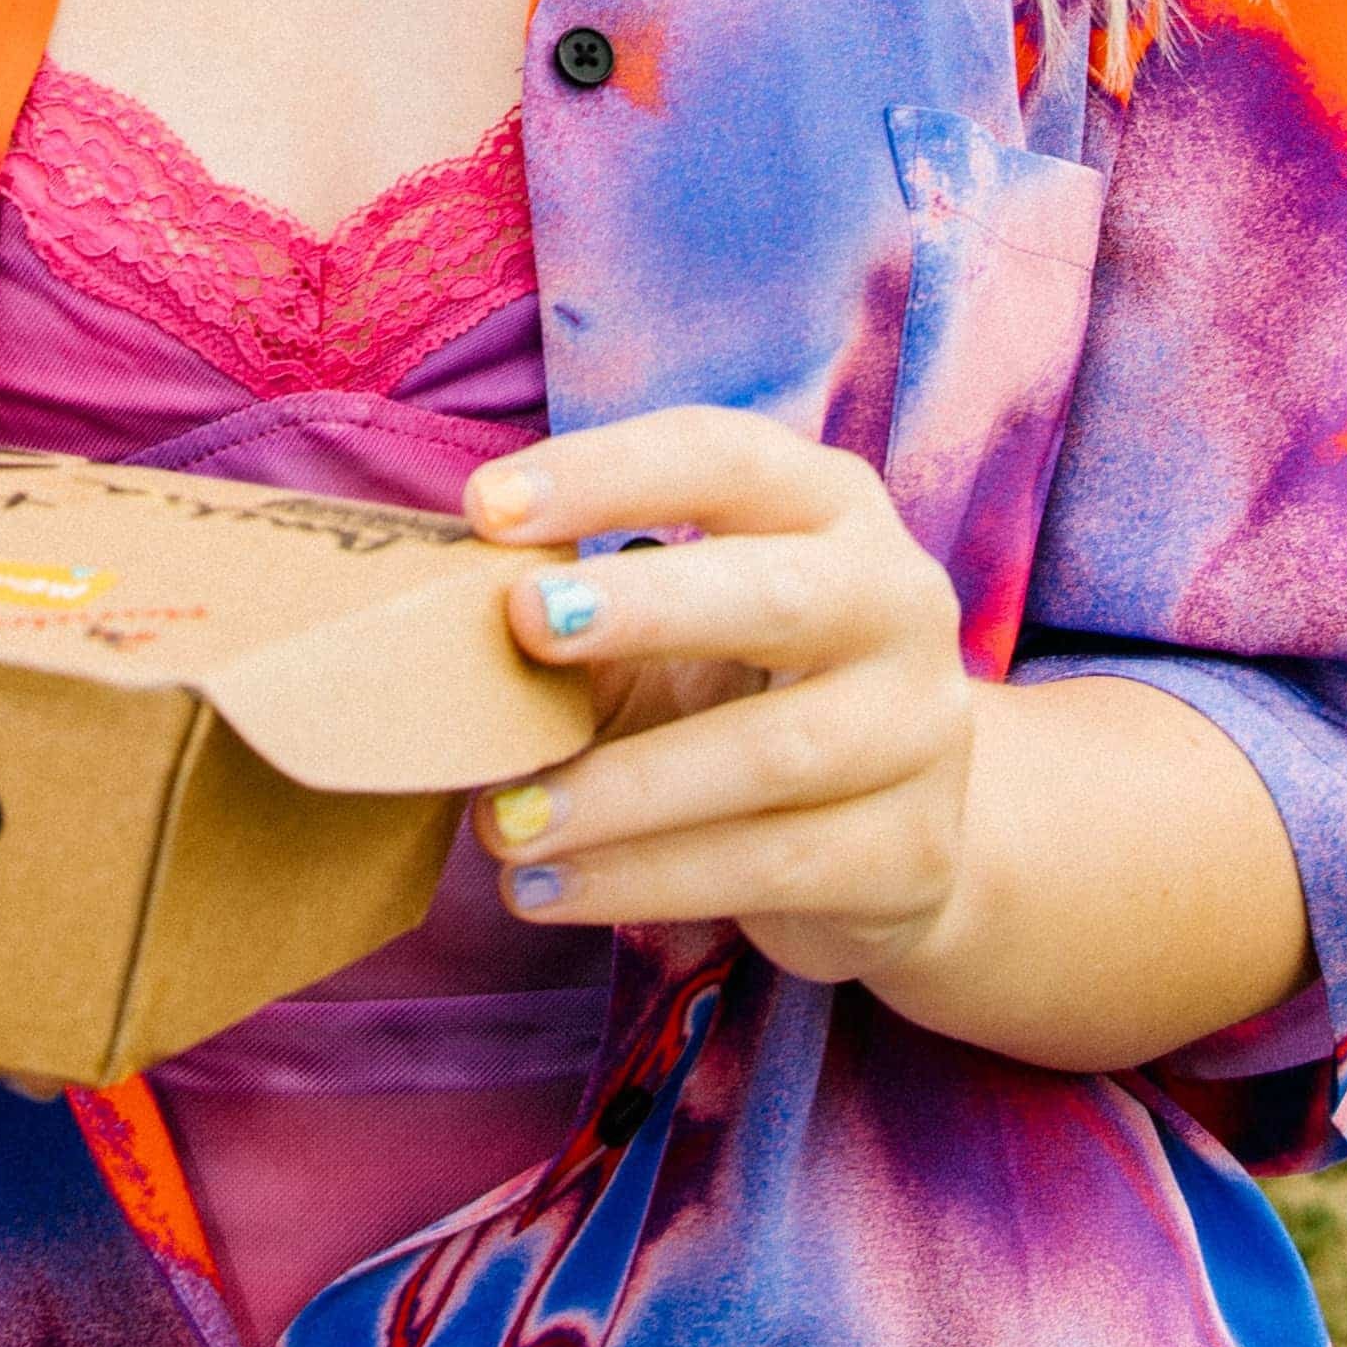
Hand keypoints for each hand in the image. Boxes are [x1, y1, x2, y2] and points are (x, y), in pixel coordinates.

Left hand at [466, 411, 977, 991]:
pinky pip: (771, 867)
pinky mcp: (911, 851)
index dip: (609, 473)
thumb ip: (578, 616)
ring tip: (501, 821)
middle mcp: (896, 602)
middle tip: (523, 623)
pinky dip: (644, 880)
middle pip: (775, 594)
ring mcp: (919, 731)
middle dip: (646, 606)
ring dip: (621, 790)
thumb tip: (427, 624)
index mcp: (827, 510)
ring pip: (771, 756)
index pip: (724, 459)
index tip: (486, 504)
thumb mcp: (669, 638)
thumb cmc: (739, 702)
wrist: (888, 842)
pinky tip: (548, 888)